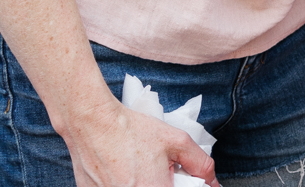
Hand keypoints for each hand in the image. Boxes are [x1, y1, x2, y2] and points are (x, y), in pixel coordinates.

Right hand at [62, 96, 218, 186]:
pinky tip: (123, 172)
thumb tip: (213, 183)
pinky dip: (124, 184)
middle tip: (158, 171)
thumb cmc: (130, 131)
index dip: (184, 185)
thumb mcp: (176, 141)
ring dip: (144, 182)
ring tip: (139, 170)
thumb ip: (200, 164)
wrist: (91, 124)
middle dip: (163, 183)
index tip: (179, 178)